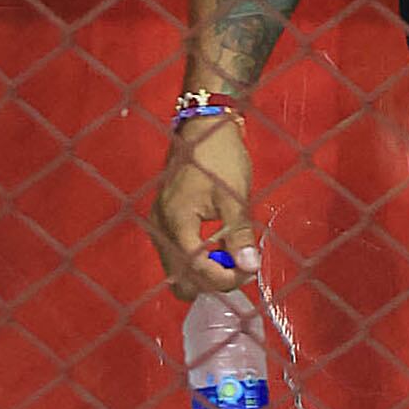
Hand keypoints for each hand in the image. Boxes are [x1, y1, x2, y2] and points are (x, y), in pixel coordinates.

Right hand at [150, 112, 256, 301]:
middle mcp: (160, 227)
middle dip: (211, 281)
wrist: (204, 127)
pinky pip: (177, 253)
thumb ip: (238, 234)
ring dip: (205, 272)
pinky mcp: (164, 220)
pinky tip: (219, 248)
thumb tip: (250, 265)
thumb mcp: (234, 195)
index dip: (222, 278)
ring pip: (177, 268)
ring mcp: (159, 224)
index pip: (194, 268)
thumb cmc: (219, 155)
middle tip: (241, 269)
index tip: (248, 273)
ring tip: (234, 257)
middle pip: (180, 278)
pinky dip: (197, 258)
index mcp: (176, 220)